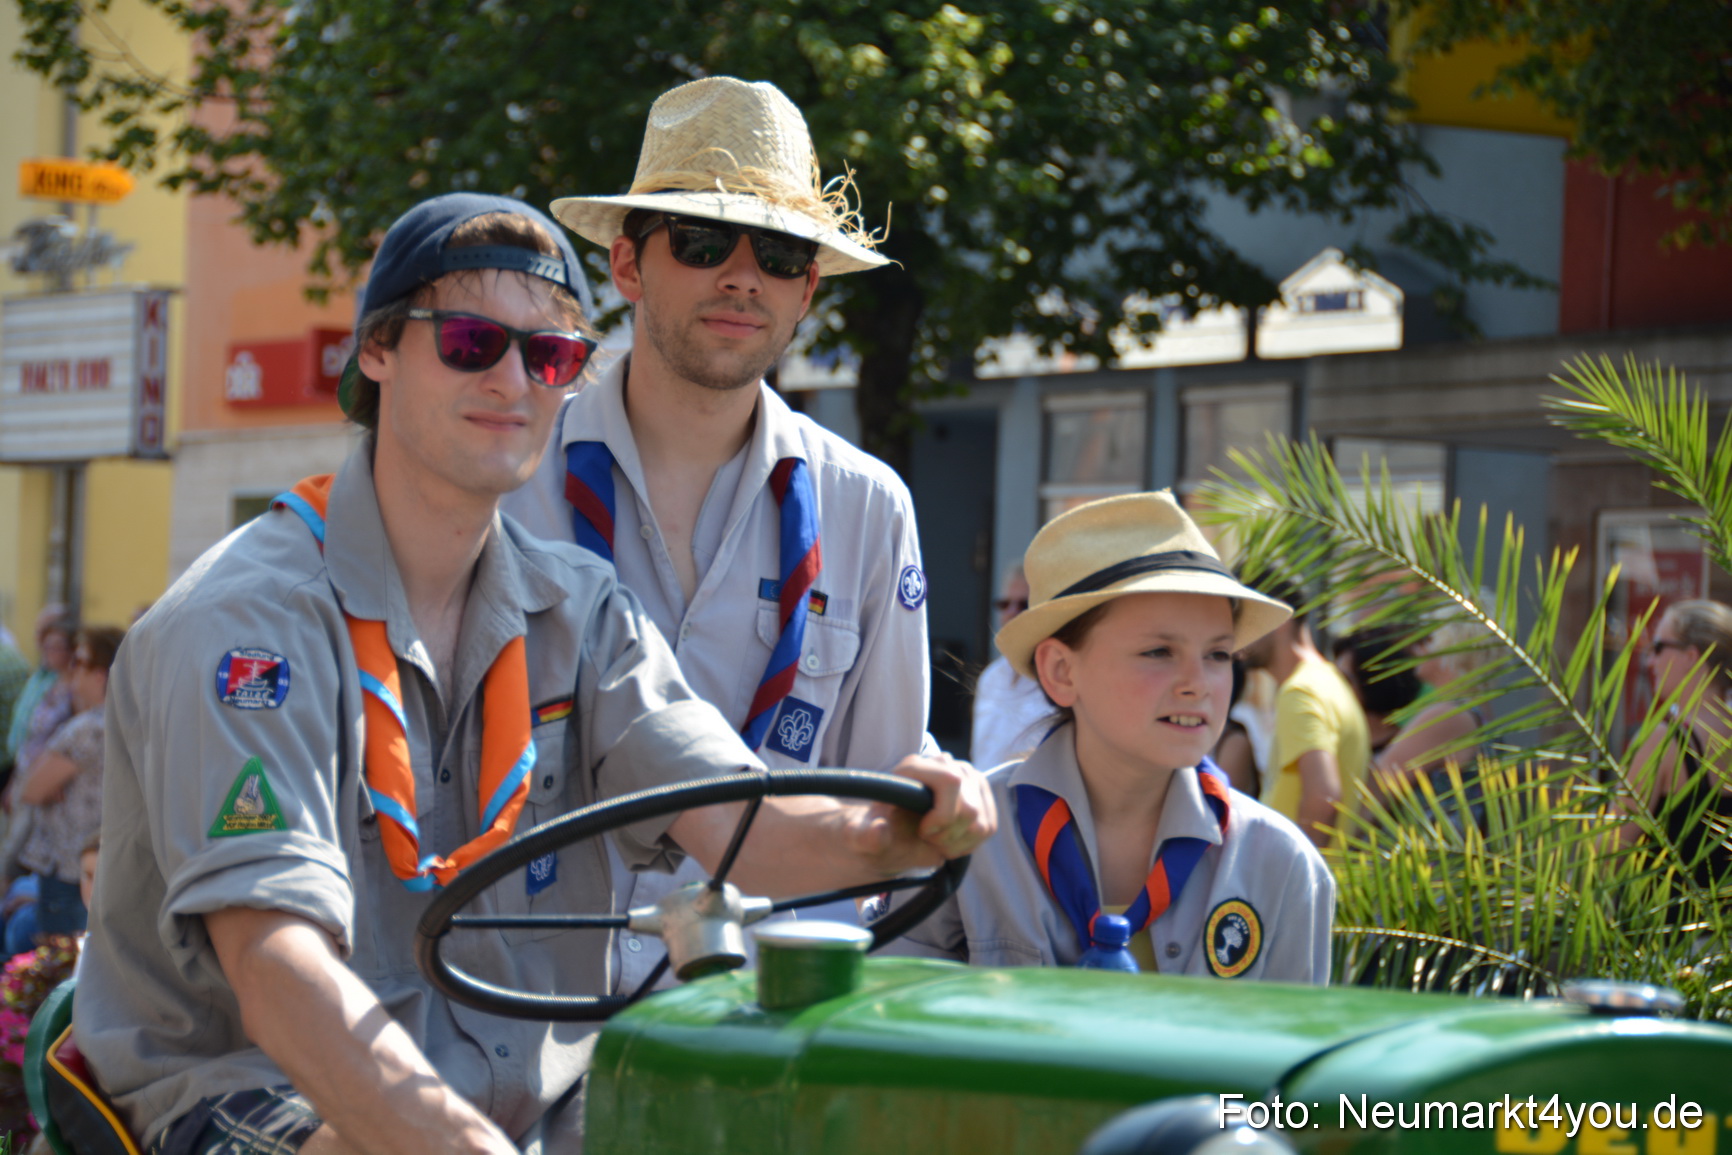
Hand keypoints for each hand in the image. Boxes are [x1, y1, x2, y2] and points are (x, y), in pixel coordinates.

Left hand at [846, 754, 995, 874]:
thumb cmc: (876, 830)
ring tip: (937, 841)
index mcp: (913, 767)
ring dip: (958, 842)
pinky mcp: (982, 795)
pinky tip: (950, 840)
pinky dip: (970, 843)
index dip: (942, 816)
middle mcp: (946, 764)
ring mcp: (968, 778)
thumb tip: (879, 829)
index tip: (924, 832)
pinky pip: (989, 827)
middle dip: (947, 836)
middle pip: (969, 808)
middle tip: (928, 839)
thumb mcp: (862, 836)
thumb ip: (866, 836)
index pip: (950, 782)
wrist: (892, 831)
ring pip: (980, 822)